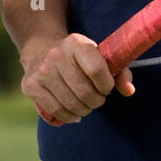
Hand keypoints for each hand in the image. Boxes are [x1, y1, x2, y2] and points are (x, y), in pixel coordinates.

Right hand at [20, 33, 134, 125]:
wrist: (41, 47)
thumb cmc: (78, 56)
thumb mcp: (99, 55)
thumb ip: (120, 71)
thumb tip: (129, 91)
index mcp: (76, 44)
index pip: (97, 70)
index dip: (106, 85)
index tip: (106, 87)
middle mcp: (56, 55)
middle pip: (85, 92)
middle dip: (96, 101)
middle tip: (96, 99)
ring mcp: (41, 71)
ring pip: (71, 104)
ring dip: (84, 110)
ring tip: (85, 104)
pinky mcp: (30, 85)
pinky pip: (55, 110)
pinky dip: (68, 116)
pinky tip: (73, 112)